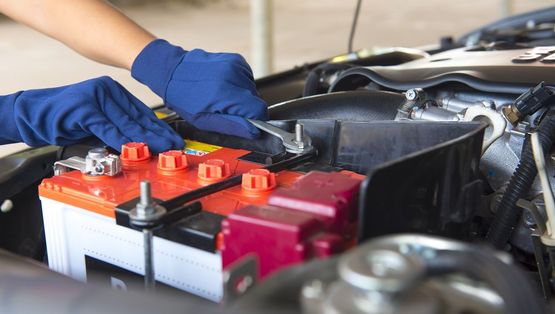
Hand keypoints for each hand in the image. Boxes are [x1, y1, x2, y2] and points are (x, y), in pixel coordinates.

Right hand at [1, 76, 183, 152]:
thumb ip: (120, 124)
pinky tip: (133, 148)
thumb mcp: (100, 118)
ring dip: (144, 140)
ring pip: (126, 123)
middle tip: (173, 145)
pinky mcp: (84, 109)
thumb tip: (144, 139)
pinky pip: (107, 128)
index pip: (141, 111)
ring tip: (160, 148)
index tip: (172, 138)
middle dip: (157, 134)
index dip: (158, 127)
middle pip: (138, 117)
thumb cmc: (66, 118)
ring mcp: (95, 97)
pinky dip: (120, 140)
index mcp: (112, 89)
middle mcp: (106, 89)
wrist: (33, 114)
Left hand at [131, 39, 267, 138]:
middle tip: (224, 107)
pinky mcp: (236, 59)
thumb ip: (232, 126)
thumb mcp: (204, 120)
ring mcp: (235, 65)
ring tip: (222, 95)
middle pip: (256, 99)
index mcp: (224, 93)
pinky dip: (240, 85)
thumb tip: (254, 131)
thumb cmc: (185, 98)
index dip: (254, 119)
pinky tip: (225, 86)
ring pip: (253, 89)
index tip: (244, 121)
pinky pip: (248, 78)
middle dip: (245, 107)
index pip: (259, 109)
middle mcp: (232, 76)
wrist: (173, 71)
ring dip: (242, 96)